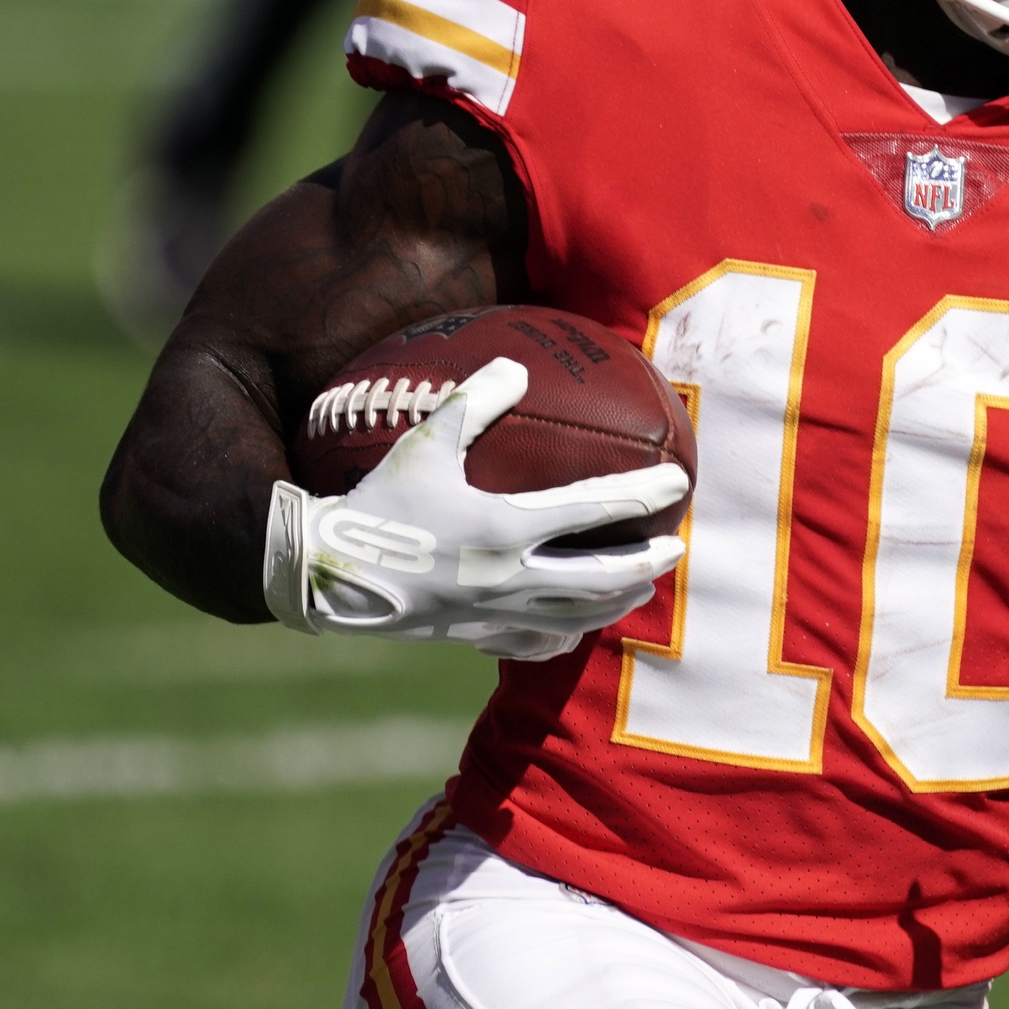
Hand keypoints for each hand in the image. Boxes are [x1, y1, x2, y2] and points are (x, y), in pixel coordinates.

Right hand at [263, 357, 688, 658]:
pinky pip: (532, 643)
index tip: (679, 483)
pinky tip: (574, 631)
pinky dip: (562, 636)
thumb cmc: (378, 503)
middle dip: (646, 562)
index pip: (594, 509)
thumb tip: (514, 365)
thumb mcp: (424, 442)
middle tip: (678, 547)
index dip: (642, 495)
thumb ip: (473, 400)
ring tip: (641, 589)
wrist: (329, 575)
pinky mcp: (474, 637)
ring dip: (615, 602)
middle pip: (601, 577)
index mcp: (505, 527)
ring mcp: (494, 614)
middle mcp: (510, 576)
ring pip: (576, 616)